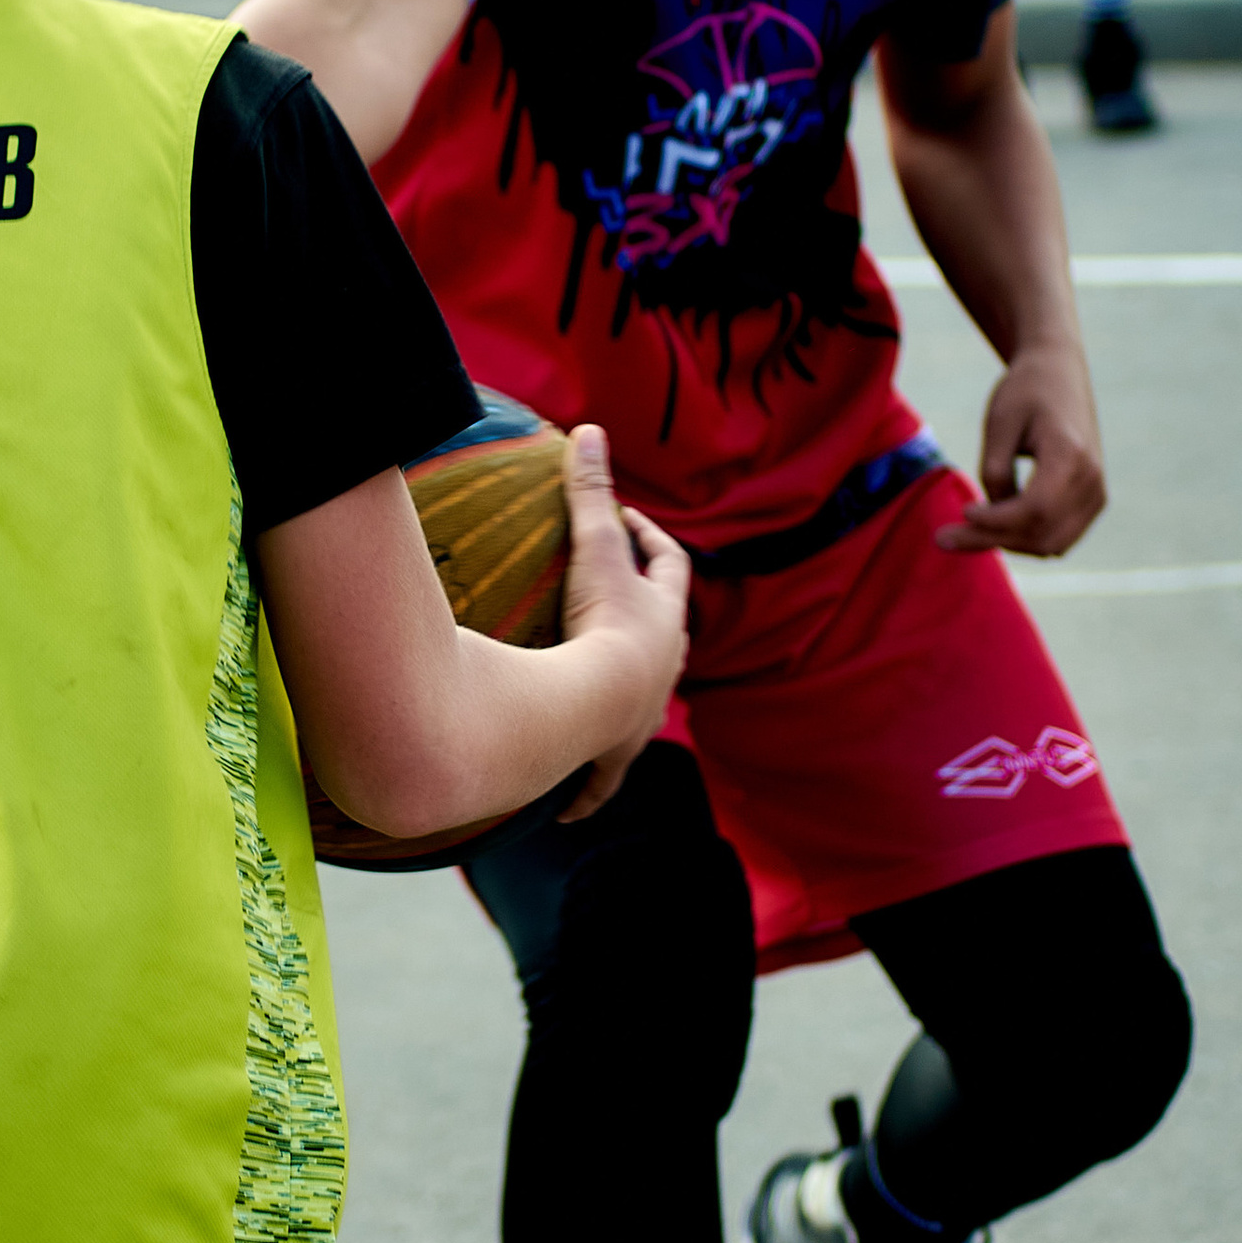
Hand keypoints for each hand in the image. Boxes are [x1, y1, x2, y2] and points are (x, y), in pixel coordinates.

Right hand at [554, 423, 689, 817]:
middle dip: (650, 622)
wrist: (599, 703)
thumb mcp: (596, 551)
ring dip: (626, 700)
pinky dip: (585, 793)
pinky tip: (571, 812)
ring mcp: (640, 717)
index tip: (625, 522)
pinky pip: (601, 779)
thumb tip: (589, 430)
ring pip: (641, 706)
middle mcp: (662, 671)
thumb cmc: (603, 626)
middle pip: (667, 639)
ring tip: (599, 697)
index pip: (670, 569)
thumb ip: (589, 492)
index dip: (651, 541)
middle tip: (616, 604)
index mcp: (665, 621)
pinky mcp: (611, 756)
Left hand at [937, 342, 1106, 558]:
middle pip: (1042, 535)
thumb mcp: (998, 423)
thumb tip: (992, 516)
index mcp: (1070, 454)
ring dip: (1008, 543)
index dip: (996, 521)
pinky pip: (1059, 538)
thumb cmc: (1025, 392)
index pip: (1035, 509)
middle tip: (945, 537)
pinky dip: (1025, 539)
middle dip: (992, 540)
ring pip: (1052, 545)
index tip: (963, 511)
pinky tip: (991, 525)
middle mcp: (1091, 479)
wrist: (1059, 371)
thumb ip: (995, 471)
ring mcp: (1097, 492)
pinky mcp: (1093, 500)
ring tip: (965, 531)